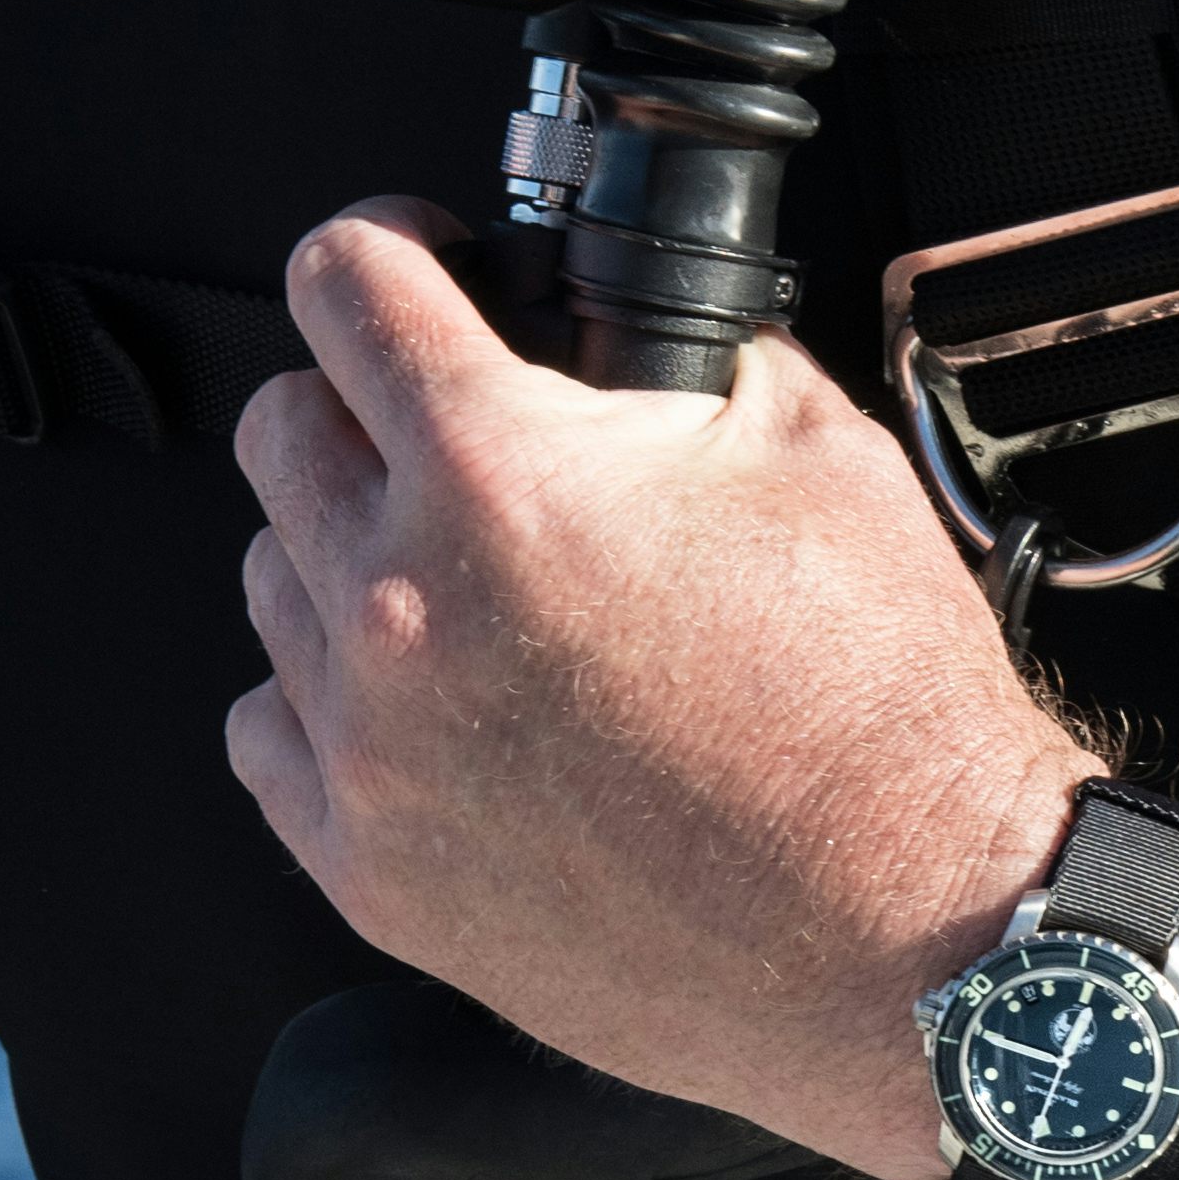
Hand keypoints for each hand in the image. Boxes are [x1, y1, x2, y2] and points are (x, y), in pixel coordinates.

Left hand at [228, 201, 1102, 1179]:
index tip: (412, 259)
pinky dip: (324, 699)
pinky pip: (269, 735)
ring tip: (460, 579)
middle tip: (443, 425)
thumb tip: (642, 342)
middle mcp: (402, 608)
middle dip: (357, 395)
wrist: (911, 937)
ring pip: (267, 579)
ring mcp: (371, 751)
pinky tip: (421, 697)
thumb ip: (694, 363)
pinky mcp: (372, 870)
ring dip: (344, 551)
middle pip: (279, 427)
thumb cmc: (880, 720)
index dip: (383, 242)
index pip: (344, 286)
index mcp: (500, 477)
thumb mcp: (821, 452)